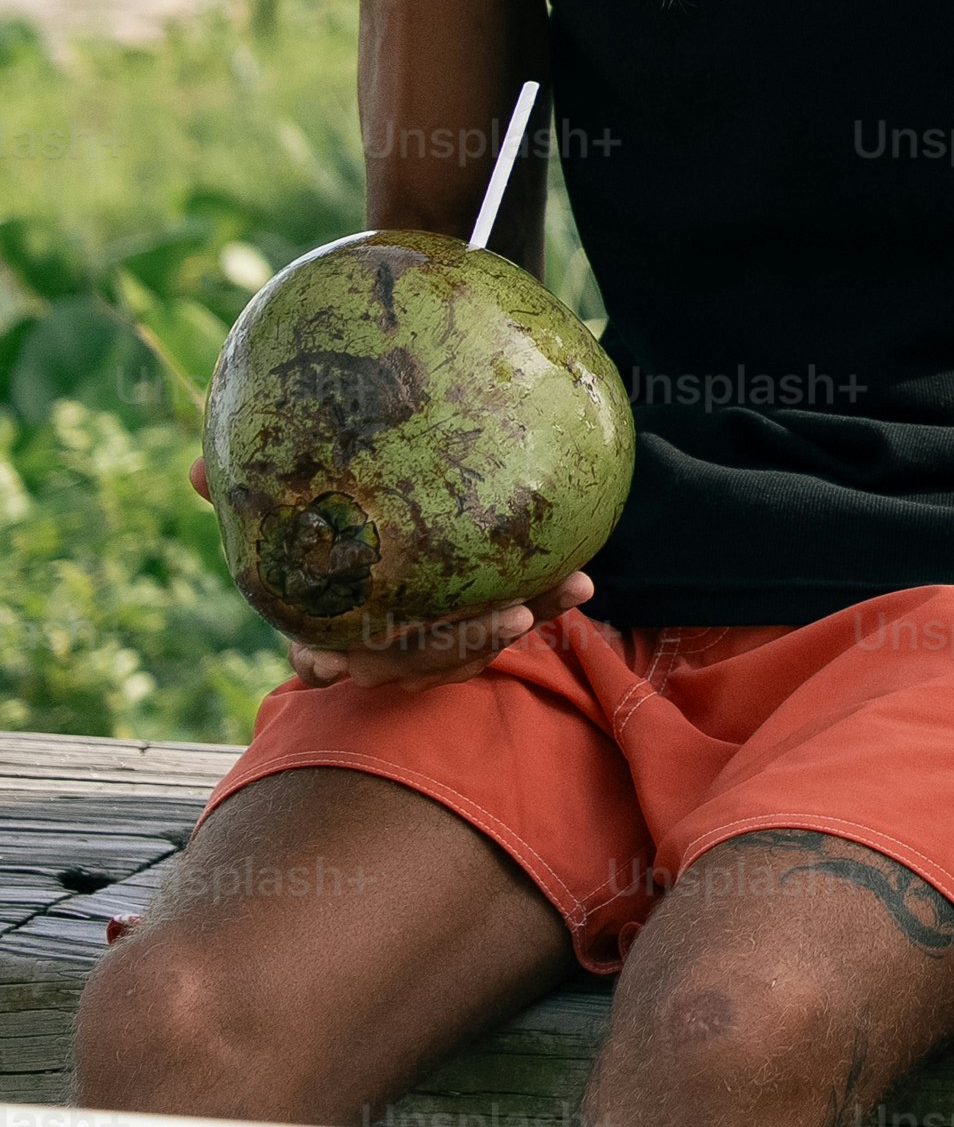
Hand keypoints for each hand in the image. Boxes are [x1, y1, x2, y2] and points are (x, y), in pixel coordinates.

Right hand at [242, 516, 592, 692]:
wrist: (425, 523)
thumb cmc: (345, 516)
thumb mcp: (306, 503)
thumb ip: (260, 489)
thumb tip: (195, 466)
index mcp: (328, 626)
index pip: (316, 658)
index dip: (322, 663)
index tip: (325, 660)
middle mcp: (381, 646)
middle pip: (404, 665)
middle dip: (445, 650)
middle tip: (494, 619)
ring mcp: (435, 644)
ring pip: (466, 654)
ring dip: (503, 631)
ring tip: (537, 604)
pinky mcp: (486, 627)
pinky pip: (518, 622)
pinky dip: (549, 603)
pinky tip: (580, 584)